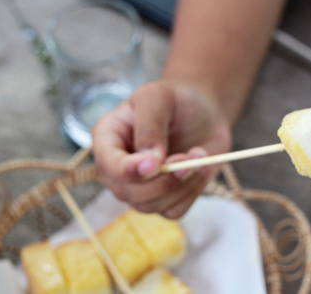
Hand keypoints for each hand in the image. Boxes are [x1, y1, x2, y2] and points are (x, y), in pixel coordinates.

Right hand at [92, 80, 230, 218]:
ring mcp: (140, 186)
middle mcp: (118, 168)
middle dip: (162, 180)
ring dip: (180, 186)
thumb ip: (150, 126)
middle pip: (128, 193)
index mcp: (108, 139)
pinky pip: (174, 211)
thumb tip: (150, 162)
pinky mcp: (165, 197)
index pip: (108, 165)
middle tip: (188, 158)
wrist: (202, 110)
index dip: (128, 170)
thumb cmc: (174, 99)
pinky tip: (200, 169)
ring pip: (151, 206)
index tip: (155, 163)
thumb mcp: (158, 98)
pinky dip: (192, 192)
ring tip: (198, 156)